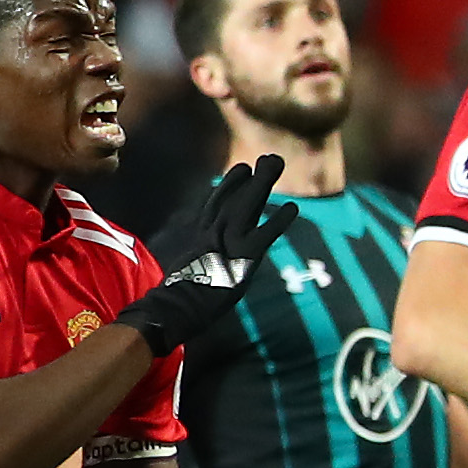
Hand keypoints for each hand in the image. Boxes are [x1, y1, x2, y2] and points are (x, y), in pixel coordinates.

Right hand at [126, 157, 289, 352]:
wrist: (174, 309)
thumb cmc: (175, 302)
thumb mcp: (184, 276)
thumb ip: (194, 266)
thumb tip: (191, 270)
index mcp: (200, 239)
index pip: (216, 207)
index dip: (230, 187)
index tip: (241, 171)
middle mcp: (213, 234)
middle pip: (234, 199)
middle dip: (251, 178)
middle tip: (268, 158)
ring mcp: (228, 243)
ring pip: (247, 206)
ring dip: (262, 184)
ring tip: (275, 162)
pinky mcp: (243, 257)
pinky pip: (265, 234)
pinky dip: (279, 221)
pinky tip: (293, 207)